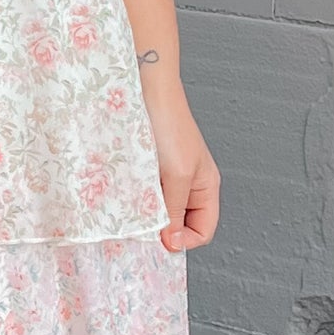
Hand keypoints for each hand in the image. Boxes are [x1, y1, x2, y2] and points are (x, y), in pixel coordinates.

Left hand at [144, 78, 220, 253]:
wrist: (146, 91)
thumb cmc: (169, 127)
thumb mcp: (177, 176)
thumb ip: (175, 211)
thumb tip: (171, 243)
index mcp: (206, 188)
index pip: (203, 230)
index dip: (184, 240)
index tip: (161, 240)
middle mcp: (190, 185)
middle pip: (181, 224)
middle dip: (164, 228)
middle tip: (144, 227)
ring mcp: (168, 177)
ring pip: (160, 211)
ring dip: (148, 214)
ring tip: (136, 207)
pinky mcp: (149, 169)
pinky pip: (145, 195)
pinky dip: (136, 199)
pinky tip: (127, 195)